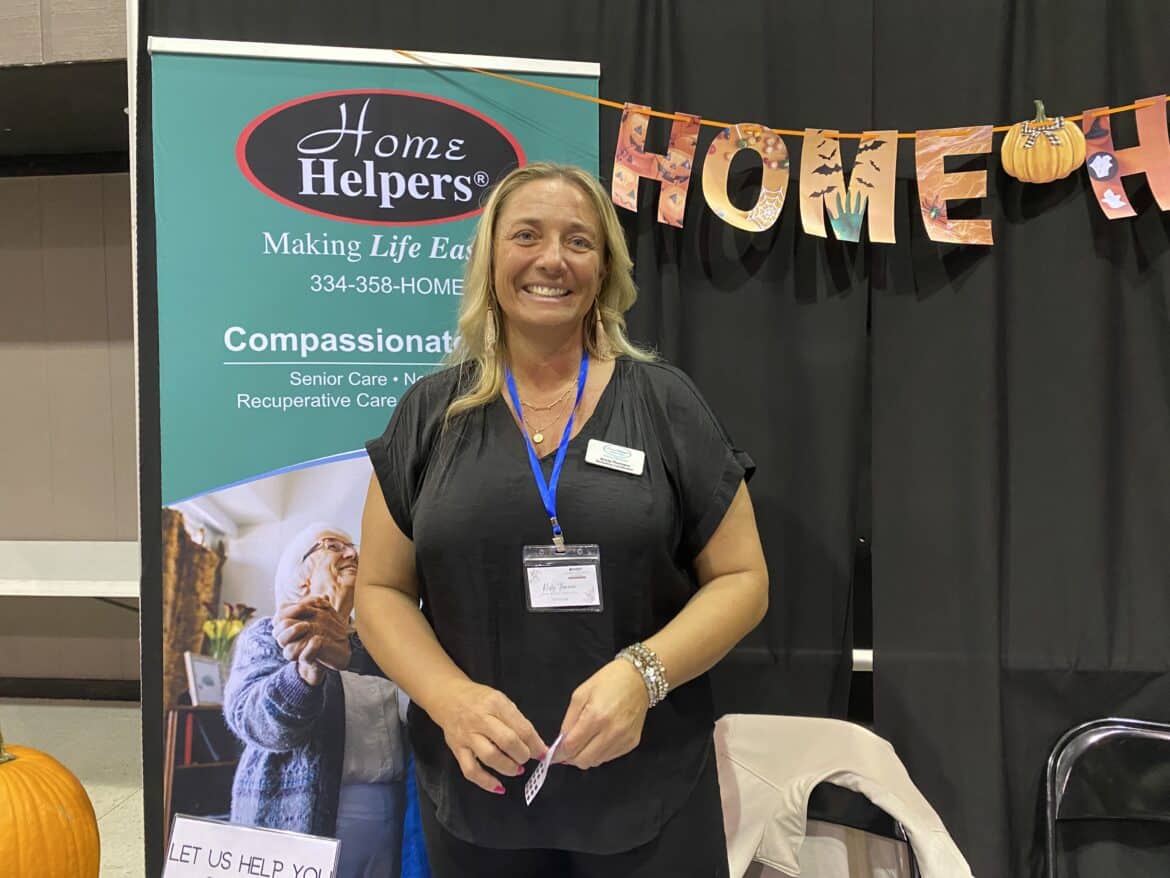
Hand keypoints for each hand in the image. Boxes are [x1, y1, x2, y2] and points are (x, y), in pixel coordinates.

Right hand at [273, 597, 351, 683]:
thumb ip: (320, 604)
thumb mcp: (324, 611)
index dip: (290, 608)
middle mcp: (290, 640)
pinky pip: (303, 657)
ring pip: (286, 649)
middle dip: (288, 622)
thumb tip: (324, 597)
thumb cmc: (325, 626)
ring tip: (307, 626)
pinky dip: (310, 648)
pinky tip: (318, 640)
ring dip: (294, 633)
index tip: (306, 604)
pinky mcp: (308, 660)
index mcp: (289, 626)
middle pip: (277, 632)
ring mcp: (297, 651)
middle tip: (304, 616)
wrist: (339, 647)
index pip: (280, 615)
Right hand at [432, 680, 547, 794]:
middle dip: (523, 755)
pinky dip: (486, 783)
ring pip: (490, 757)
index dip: (536, 744)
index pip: (521, 727)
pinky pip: (471, 771)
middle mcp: (480, 719)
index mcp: (496, 704)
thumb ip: (517, 721)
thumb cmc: (480, 699)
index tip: (543, 753)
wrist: (448, 697)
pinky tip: (499, 788)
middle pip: (507, 742)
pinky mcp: (457, 749)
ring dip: (508, 768)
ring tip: (517, 769)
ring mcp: (467, 736)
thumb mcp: (501, 700)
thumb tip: (537, 745)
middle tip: (527, 758)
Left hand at [556, 660, 648, 769]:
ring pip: (596, 762)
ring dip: (585, 756)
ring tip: (584, 742)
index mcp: (596, 716)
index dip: (559, 753)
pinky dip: (599, 753)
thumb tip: (561, 741)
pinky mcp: (631, 743)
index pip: (571, 746)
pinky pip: (609, 757)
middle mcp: (611, 732)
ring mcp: (623, 740)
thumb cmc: (609, 681)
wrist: (639, 679)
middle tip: (567, 750)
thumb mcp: (580, 694)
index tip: (553, 753)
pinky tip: (599, 739)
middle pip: (583, 760)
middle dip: (571, 758)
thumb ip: (569, 720)